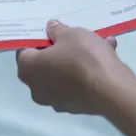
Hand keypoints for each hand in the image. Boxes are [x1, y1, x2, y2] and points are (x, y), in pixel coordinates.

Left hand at [15, 20, 131, 115]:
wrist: (111, 90)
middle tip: (75, 36)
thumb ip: (57, 30)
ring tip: (100, 42)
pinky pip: (77, 83)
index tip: (51, 31)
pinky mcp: (75, 107)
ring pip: (64, 72)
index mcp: (27, 69)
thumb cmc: (83, 57)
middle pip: (45, 63)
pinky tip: (107, 56)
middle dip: (61, 48)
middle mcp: (36, 89)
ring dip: (79, 58)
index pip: (25, 50)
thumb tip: (50, 28)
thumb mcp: (70, 34)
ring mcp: (56, 101)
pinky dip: (88, 71)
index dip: (39, 38)